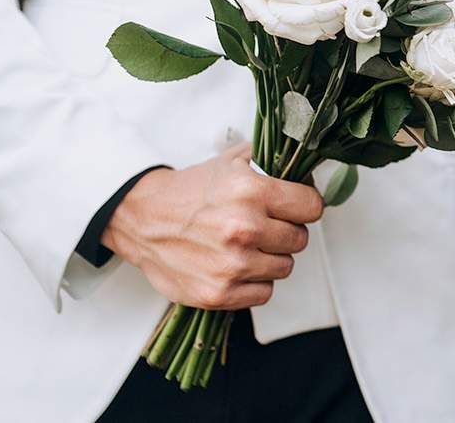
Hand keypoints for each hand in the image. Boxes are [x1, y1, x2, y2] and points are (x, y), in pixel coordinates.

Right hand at [102, 144, 322, 309]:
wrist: (142, 218)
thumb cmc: (190, 191)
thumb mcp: (232, 162)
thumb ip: (272, 162)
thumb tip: (309, 168)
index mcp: (252, 192)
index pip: (312, 206)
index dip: (304, 205)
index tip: (295, 207)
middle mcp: (244, 229)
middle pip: (300, 239)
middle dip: (286, 231)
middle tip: (263, 226)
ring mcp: (232, 264)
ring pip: (285, 267)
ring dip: (271, 258)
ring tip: (247, 245)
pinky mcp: (219, 293)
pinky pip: (264, 293)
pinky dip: (254, 282)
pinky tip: (236, 265)